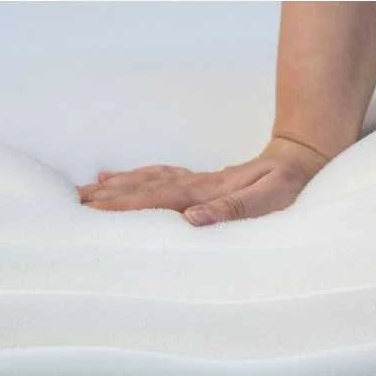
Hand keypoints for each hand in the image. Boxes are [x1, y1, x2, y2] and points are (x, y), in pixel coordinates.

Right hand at [76, 136, 329, 225]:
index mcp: (205, 192)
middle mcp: (195, 184)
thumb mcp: (271, 200)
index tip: (91, 210)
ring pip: (146, 180)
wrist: (304, 155)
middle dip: (107, 196)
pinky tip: (117, 177)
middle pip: (142, 188)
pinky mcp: (201, 181)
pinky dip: (135, 176)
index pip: (155, 199)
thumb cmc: (290, 184)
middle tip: (72, 203)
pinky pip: (160, 176)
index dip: (122, 205)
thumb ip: (233, 209)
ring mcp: (196, 180)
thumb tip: (192, 220)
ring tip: (84, 191)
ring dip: (115, 186)